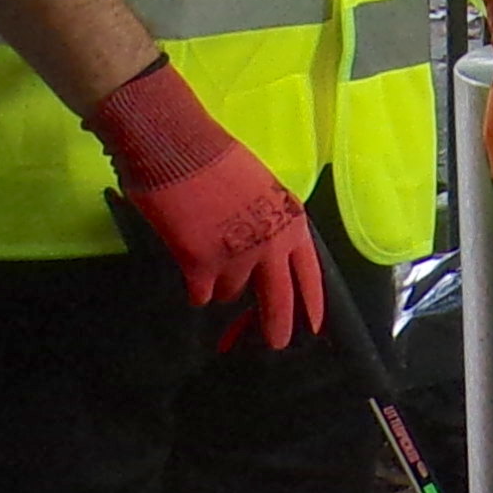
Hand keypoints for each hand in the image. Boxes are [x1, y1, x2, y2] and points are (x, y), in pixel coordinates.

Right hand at [83, 58, 323, 348]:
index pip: (310, 276)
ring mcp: (236, 259)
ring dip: (219, 287)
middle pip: (279, 302)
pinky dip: (194, 288)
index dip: (312, 305)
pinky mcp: (201, 266)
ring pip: (231, 295)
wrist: (178, 146)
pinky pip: (201, 295)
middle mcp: (270, 246)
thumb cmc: (217, 160)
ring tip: (204, 255)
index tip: (314, 328)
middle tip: (274, 346)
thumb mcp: (262, 190)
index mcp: (291, 223)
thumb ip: (270, 224)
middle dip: (275, 328)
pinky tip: (188, 269)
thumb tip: (269, 256)